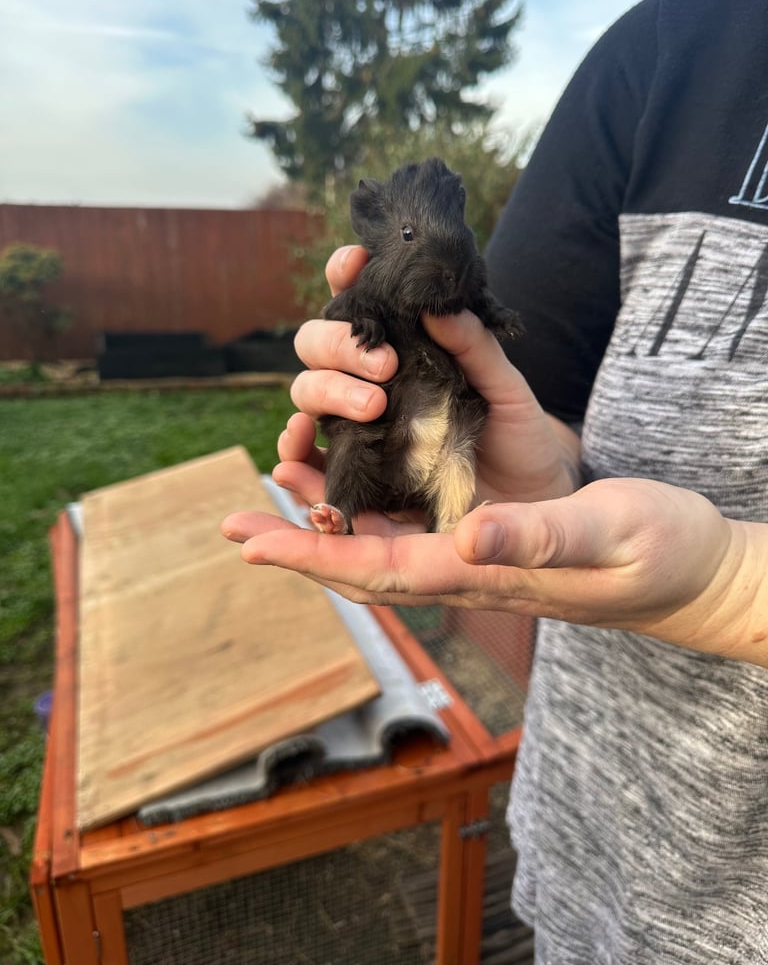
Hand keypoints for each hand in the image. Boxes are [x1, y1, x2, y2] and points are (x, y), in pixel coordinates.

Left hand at [221, 478, 767, 665]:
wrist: (691, 572)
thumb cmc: (658, 552)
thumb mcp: (604, 533)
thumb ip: (538, 540)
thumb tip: (465, 539)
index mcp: (486, 572)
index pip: (381, 571)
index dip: (313, 557)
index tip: (253, 541)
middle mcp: (469, 571)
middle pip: (364, 567)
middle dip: (298, 547)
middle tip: (235, 526)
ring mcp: (479, 560)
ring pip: (383, 550)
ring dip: (326, 528)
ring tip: (277, 497)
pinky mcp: (494, 543)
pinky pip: (415, 533)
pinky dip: (372, 512)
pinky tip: (351, 490)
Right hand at [277, 245, 579, 512]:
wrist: (527, 501)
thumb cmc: (516, 434)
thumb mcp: (506, 388)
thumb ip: (474, 346)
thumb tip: (437, 304)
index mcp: (402, 347)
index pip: (359, 301)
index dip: (346, 275)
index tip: (355, 262)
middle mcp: (368, 381)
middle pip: (318, 345)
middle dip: (340, 345)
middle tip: (386, 365)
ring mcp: (356, 427)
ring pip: (308, 394)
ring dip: (325, 391)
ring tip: (371, 407)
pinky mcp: (355, 476)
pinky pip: (308, 465)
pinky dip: (295, 456)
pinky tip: (299, 455)